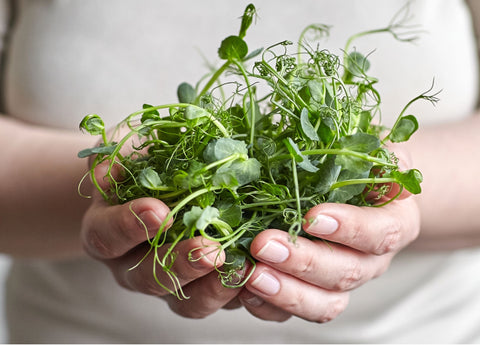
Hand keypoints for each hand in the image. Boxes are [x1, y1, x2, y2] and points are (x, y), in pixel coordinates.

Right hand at [80, 162, 241, 317]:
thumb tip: (114, 166)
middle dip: (180, 264)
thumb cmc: (142, 164)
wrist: (159, 187)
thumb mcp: (127, 149)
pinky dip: (237, 291)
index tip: (159, 211)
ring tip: (241, 266)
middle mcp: (132, 264)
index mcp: (106, 230)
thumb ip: (118, 154)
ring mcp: (166, 281)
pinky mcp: (199, 288)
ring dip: (212, 287)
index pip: (106, 236)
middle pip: (147, 278)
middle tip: (209, 249)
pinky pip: (216, 300)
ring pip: (183, 300)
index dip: (129, 227)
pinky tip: (256, 272)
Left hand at [238, 150, 419, 322]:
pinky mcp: (317, 292)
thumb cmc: (359, 165)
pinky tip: (247, 289)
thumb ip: (359, 145)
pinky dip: (272, 306)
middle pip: (346, 273)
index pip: (380, 232)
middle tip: (265, 244)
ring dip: (287, 292)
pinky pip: (299, 309)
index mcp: (393, 221)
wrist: (360, 191)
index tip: (312, 215)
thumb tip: (324, 133)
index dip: (350, 228)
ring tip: (253, 275)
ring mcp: (344, 280)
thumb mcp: (367, 146)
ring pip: (325, 302)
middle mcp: (371, 259)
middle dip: (304, 262)